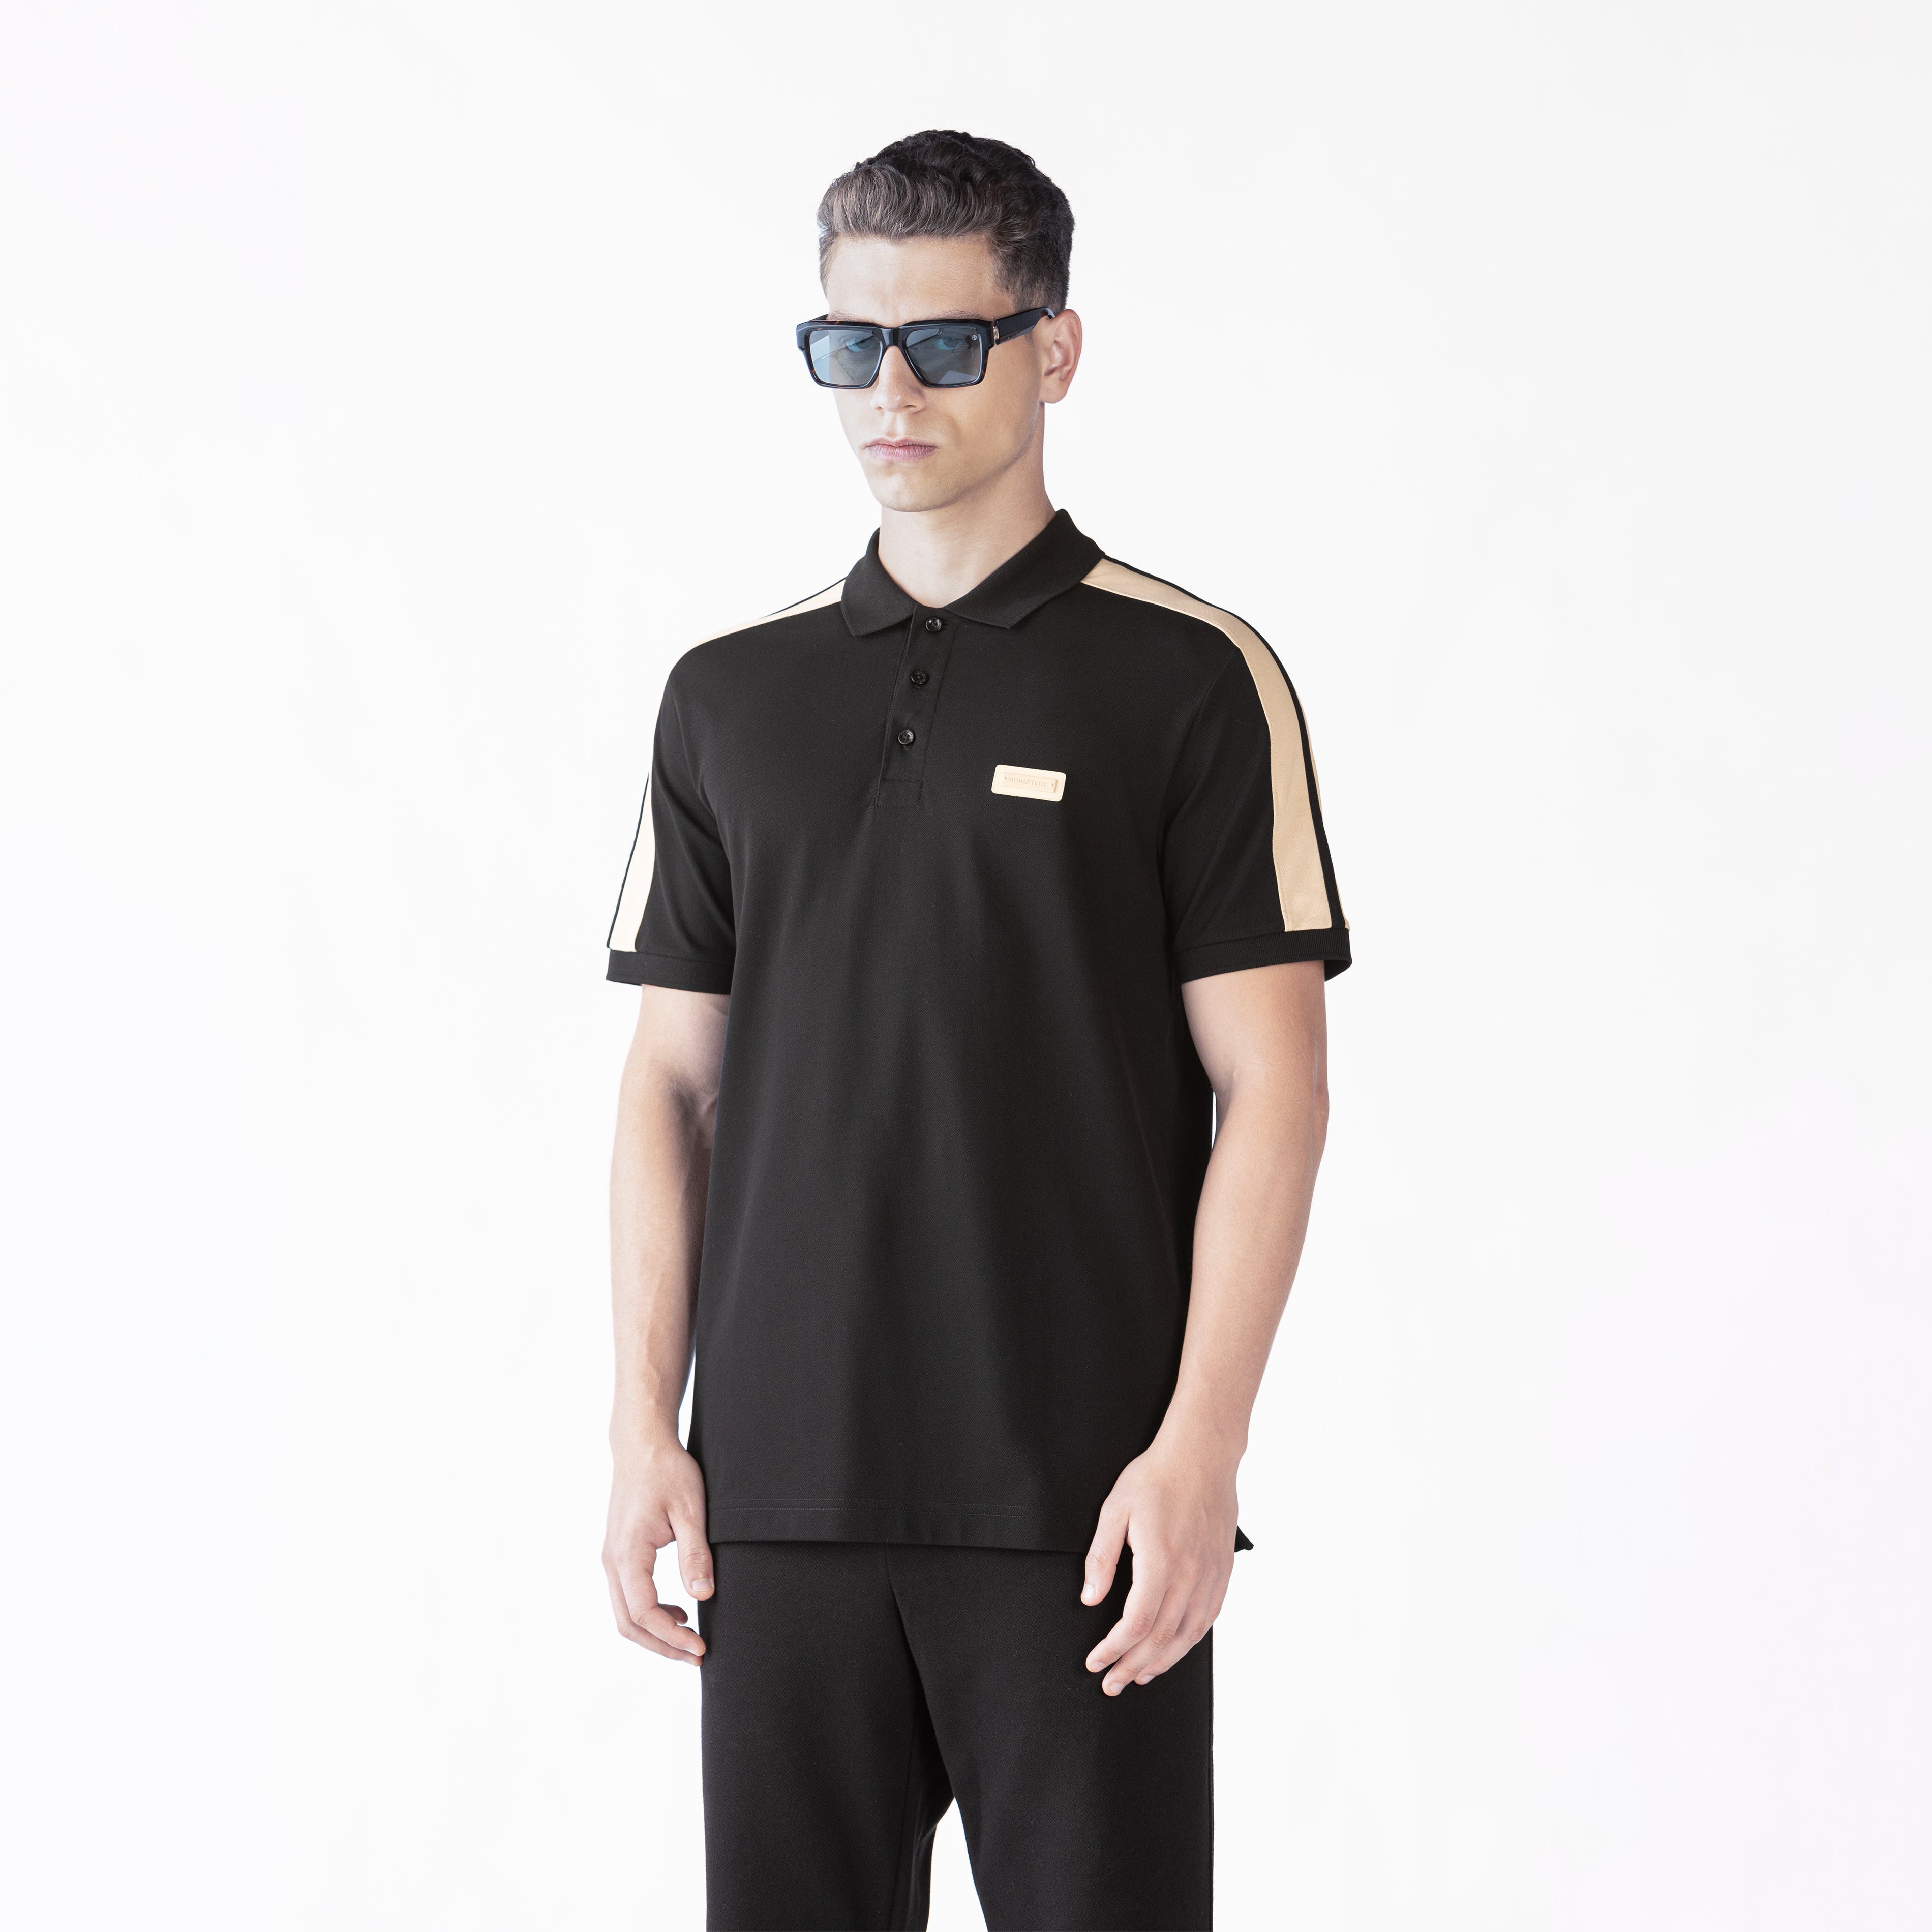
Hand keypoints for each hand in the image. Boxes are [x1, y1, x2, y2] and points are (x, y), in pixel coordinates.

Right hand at [602, 1433, 713, 1662]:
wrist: (641, 1444)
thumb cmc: (667, 1471)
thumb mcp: (690, 1509)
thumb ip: (695, 1554)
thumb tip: (703, 1595)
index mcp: (628, 1553)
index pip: (644, 1613)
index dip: (671, 1638)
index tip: (701, 1648)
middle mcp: (613, 1561)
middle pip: (628, 1623)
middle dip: (662, 1646)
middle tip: (697, 1655)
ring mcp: (612, 1557)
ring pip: (624, 1613)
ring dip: (655, 1633)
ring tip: (690, 1639)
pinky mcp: (618, 1552)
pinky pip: (627, 1595)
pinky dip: (649, 1613)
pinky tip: (678, 1611)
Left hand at [1081, 1431, 1238, 1694]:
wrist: (1201, 1454)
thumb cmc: (1155, 1478)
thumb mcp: (1114, 1510)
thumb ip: (1101, 1557)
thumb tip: (1091, 1599)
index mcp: (1160, 1561)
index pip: (1137, 1623)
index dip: (1114, 1650)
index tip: (1095, 1662)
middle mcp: (1190, 1574)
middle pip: (1162, 1637)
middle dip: (1133, 1666)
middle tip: (1112, 1683)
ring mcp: (1210, 1574)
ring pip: (1188, 1634)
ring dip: (1163, 1661)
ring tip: (1139, 1675)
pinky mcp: (1222, 1569)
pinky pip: (1208, 1617)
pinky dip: (1190, 1641)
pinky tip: (1175, 1649)